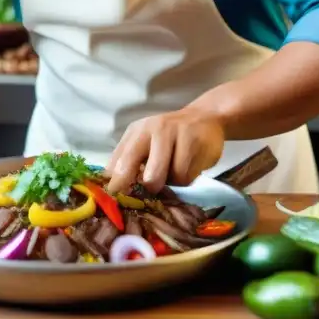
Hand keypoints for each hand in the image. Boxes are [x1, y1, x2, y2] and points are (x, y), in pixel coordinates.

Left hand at [106, 107, 225, 194]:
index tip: (118, 200)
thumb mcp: (144, 142)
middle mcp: (157, 129)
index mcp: (138, 131)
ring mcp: (180, 135)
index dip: (119, 184)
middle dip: (151, 188)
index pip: (122, 161)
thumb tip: (114, 189)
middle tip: (152, 188)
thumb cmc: (168, 136)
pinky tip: (189, 165)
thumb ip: (129, 161)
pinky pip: (189, 175)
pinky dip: (187, 177)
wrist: (204, 118)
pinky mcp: (199, 143)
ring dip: (173, 181)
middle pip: (151, 174)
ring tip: (174, 169)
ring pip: (174, 178)